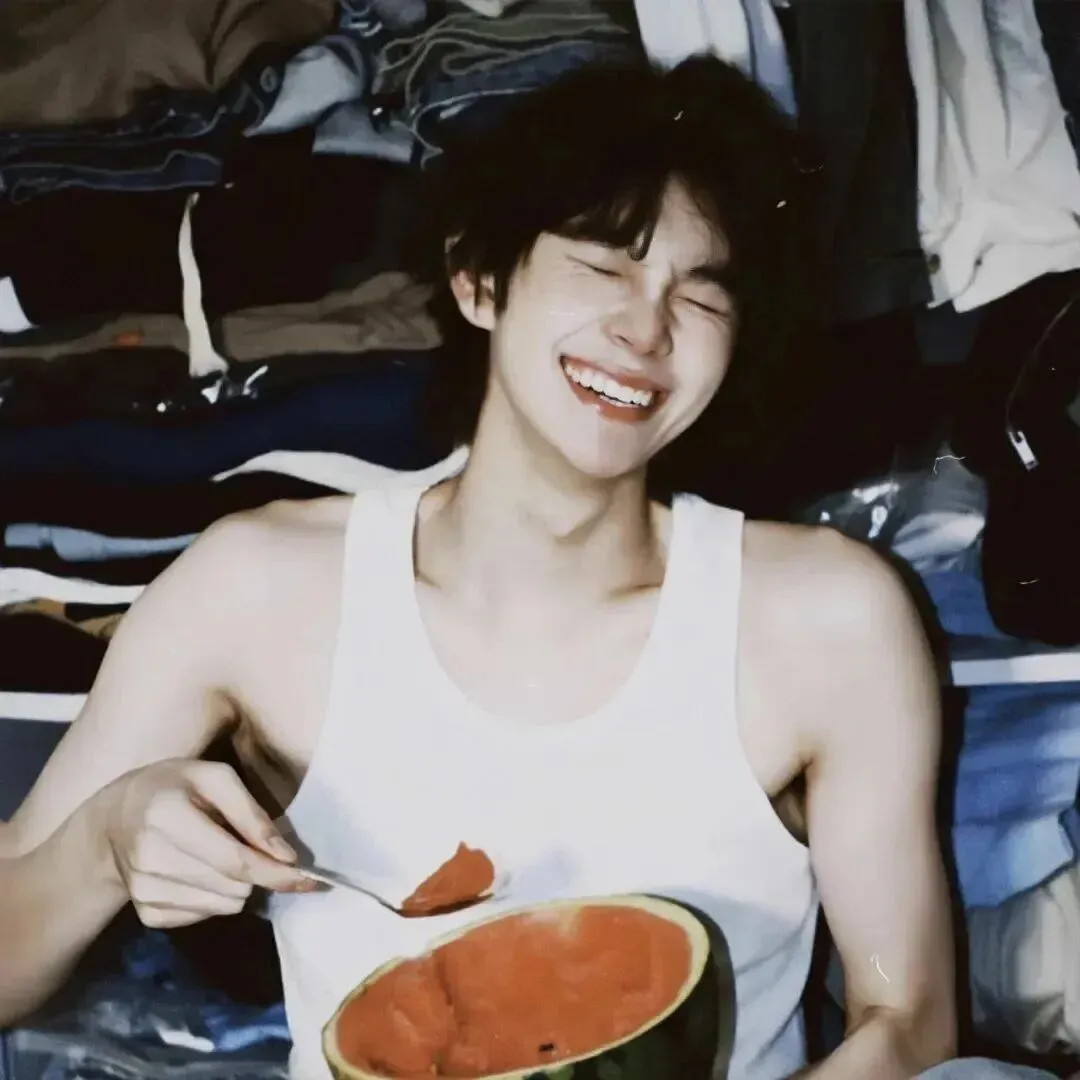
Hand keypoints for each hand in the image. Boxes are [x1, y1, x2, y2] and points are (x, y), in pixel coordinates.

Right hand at [99, 759, 314, 927]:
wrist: (115, 819)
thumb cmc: (175, 788)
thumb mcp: (215, 778)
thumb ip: (251, 813)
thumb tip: (285, 856)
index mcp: (166, 815)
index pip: (234, 860)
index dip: (276, 873)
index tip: (310, 879)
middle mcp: (149, 858)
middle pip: (234, 887)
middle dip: (258, 873)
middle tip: (254, 849)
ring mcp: (143, 891)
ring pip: (224, 906)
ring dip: (237, 885)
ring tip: (218, 853)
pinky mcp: (146, 914)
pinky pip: (204, 916)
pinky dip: (214, 897)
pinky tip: (199, 870)